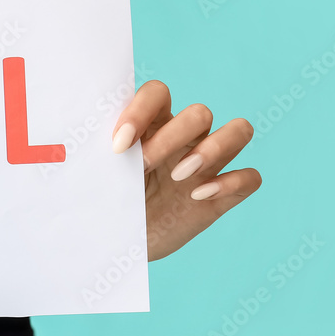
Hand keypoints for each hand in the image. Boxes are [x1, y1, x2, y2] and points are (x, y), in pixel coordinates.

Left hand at [111, 79, 261, 260]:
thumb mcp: (97, 177)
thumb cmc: (104, 201)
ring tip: (180, 176)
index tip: (118, 145)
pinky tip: (199, 197)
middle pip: (200, 113)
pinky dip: (231, 183)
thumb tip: (84, 146)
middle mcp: (184, 137)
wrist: (117, 242)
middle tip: (144, 166)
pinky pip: (250, 177)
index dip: (140, 111)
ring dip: (213, 149)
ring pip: (239, 130)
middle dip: (172, 138)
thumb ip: (99, 156)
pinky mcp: (224, 195)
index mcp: (151, 124)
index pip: (157, 93)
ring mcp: (207, 165)